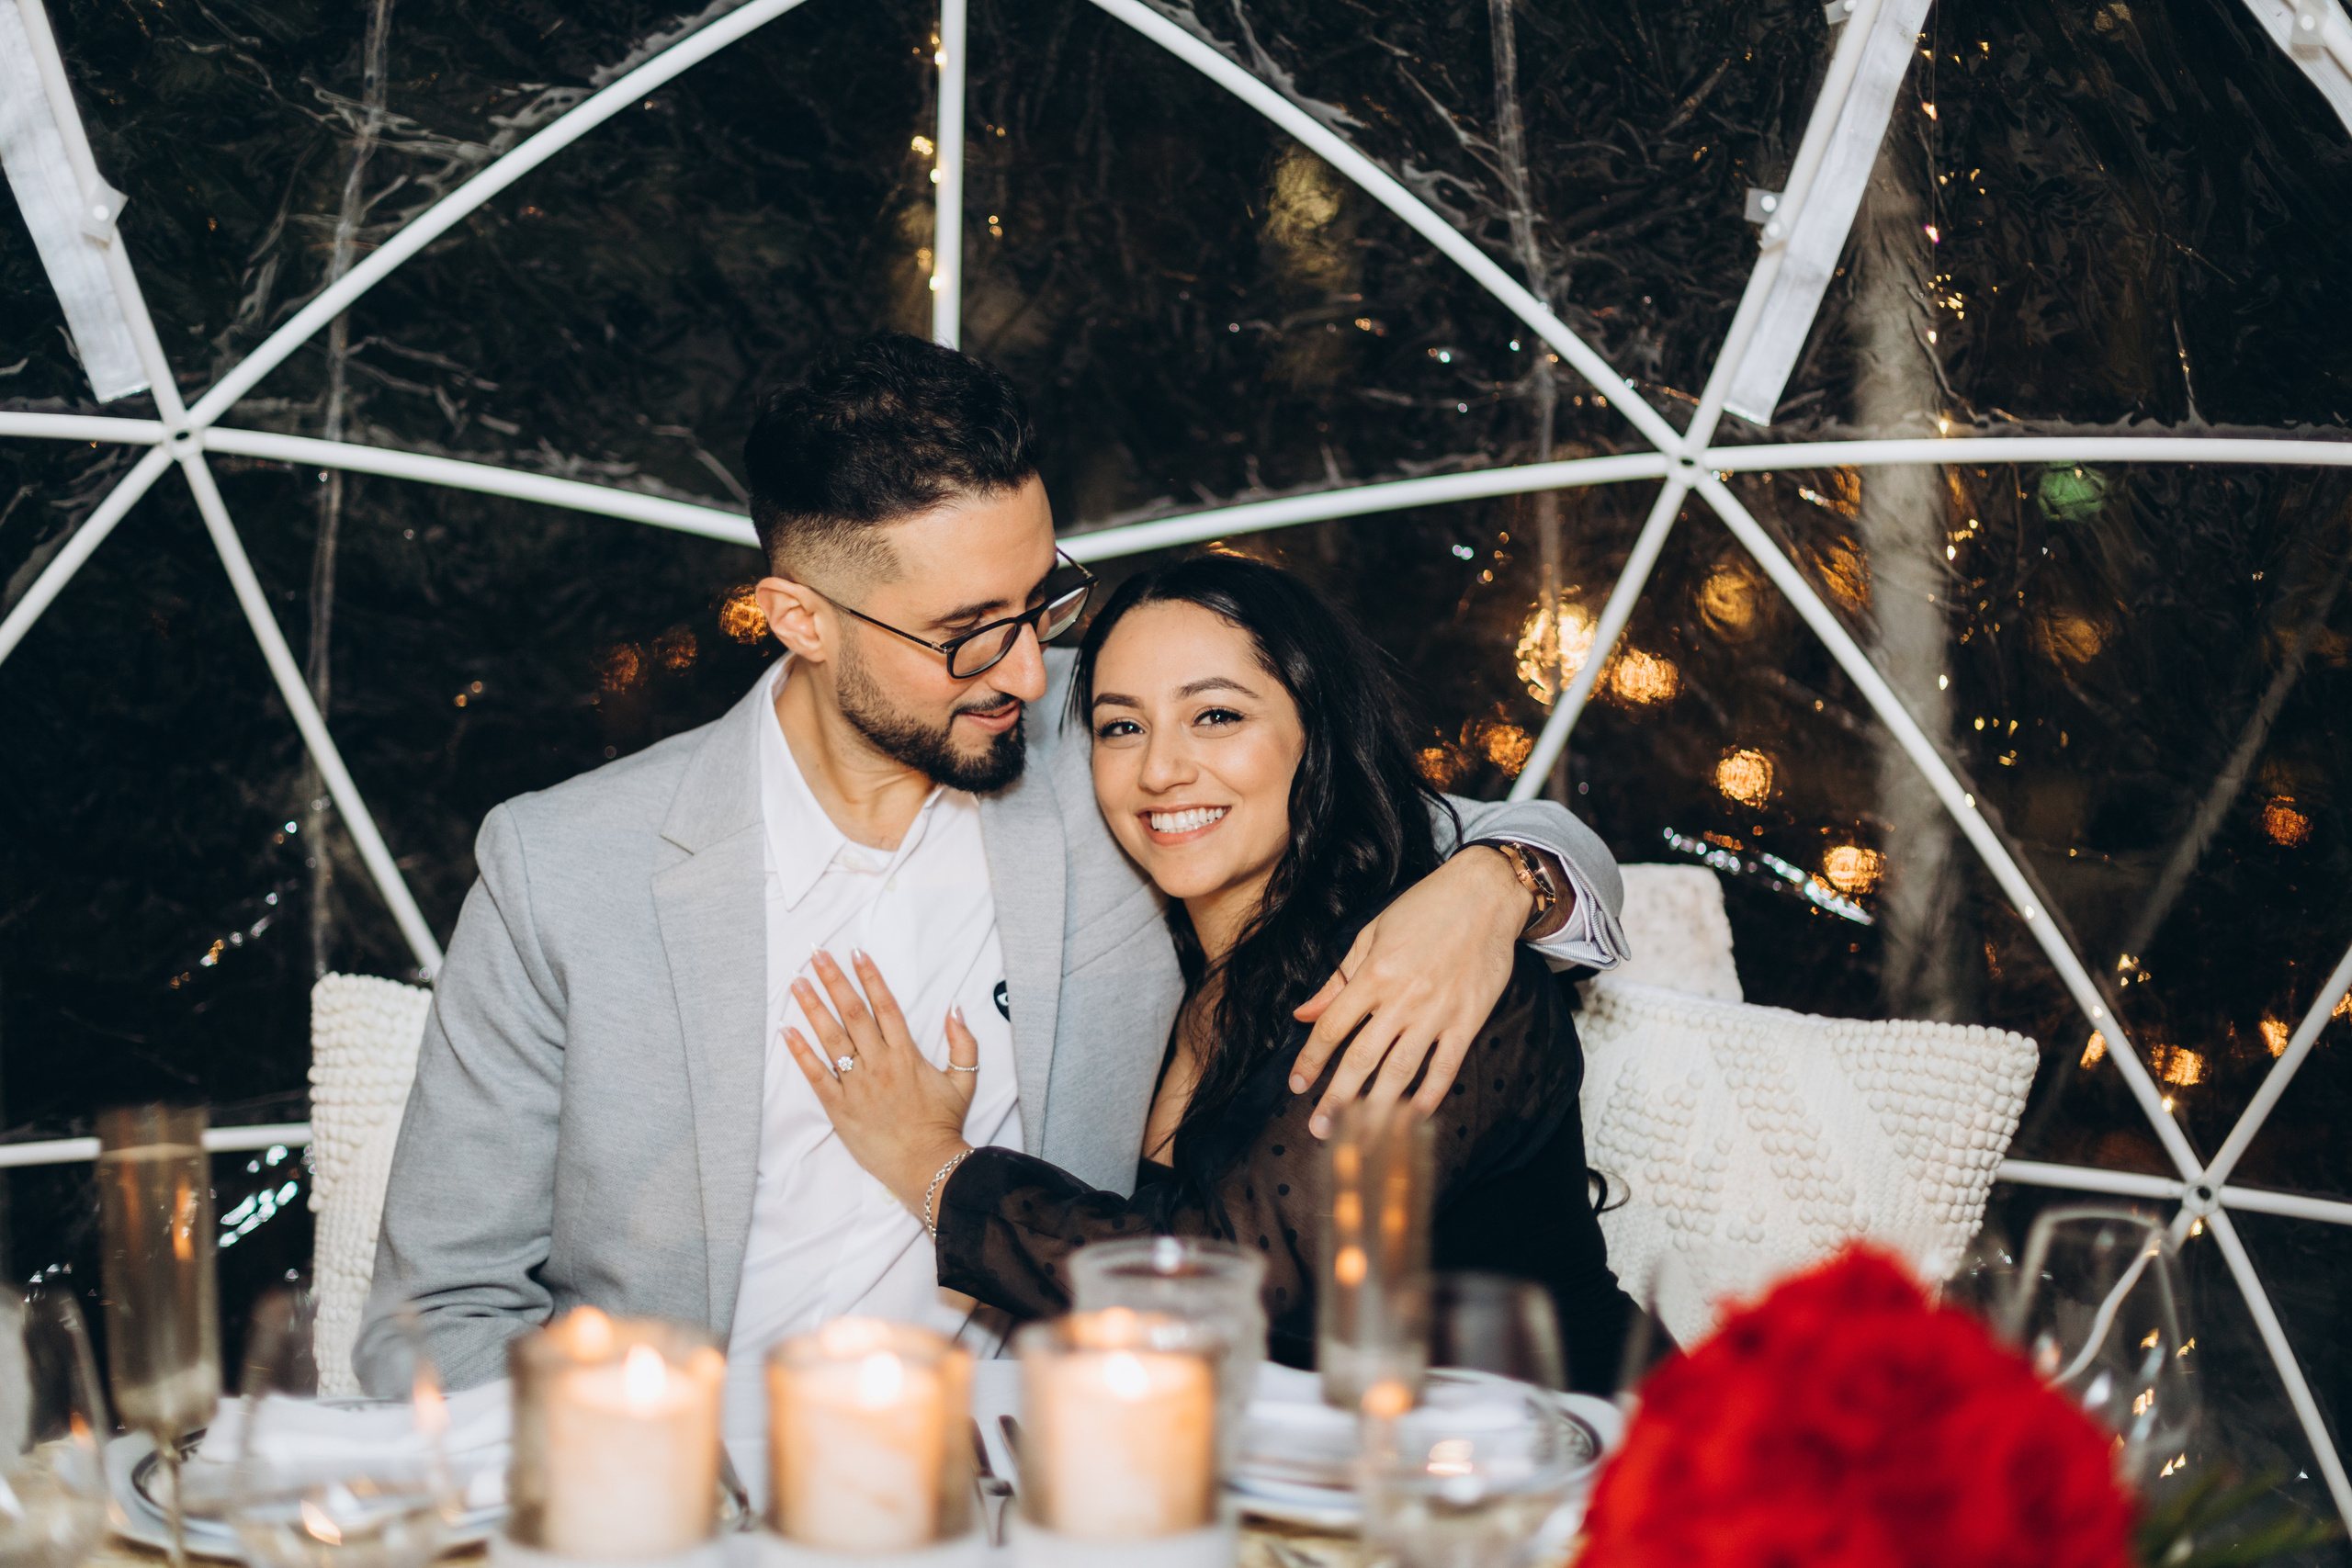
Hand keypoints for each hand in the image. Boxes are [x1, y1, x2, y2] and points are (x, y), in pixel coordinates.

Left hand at [781, 949, 977, 1212]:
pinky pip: (816, 1076)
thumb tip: (955, 1009)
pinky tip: (786, 1031)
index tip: (855, 952)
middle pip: (853, 1013)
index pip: (885, 1005)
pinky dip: (800, 1053)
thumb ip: (963, 1043)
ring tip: (797, 983)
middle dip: (833, 980)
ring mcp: (858, 1085)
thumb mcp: (964, 1081)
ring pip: (831, 1038)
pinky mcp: (840, 1108)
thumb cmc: (943, 1125)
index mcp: (907, 1054)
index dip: (870, 976)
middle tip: (816, 955)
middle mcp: (880, 1063)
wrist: (927, 1166)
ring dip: (812, 1007)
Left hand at [1287, 846, 1529, 1137]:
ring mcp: (1437, 1013)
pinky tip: (1411, 1118)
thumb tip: (1304, 1014)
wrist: (1486, 895)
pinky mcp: (1468, 1021)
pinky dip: (1428, 1097)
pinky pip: (1445, 1068)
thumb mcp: (1371, 933)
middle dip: (1336, 1099)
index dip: (1311, 1060)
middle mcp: (1402, 999)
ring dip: (1375, 1110)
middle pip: (1361, 1059)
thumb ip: (1338, 979)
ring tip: (1356, 1138)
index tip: (1297, 1085)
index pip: (1333, 1028)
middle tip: (1318, 1128)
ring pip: (1400, 1072)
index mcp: (1373, 974)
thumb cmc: (1425, 908)